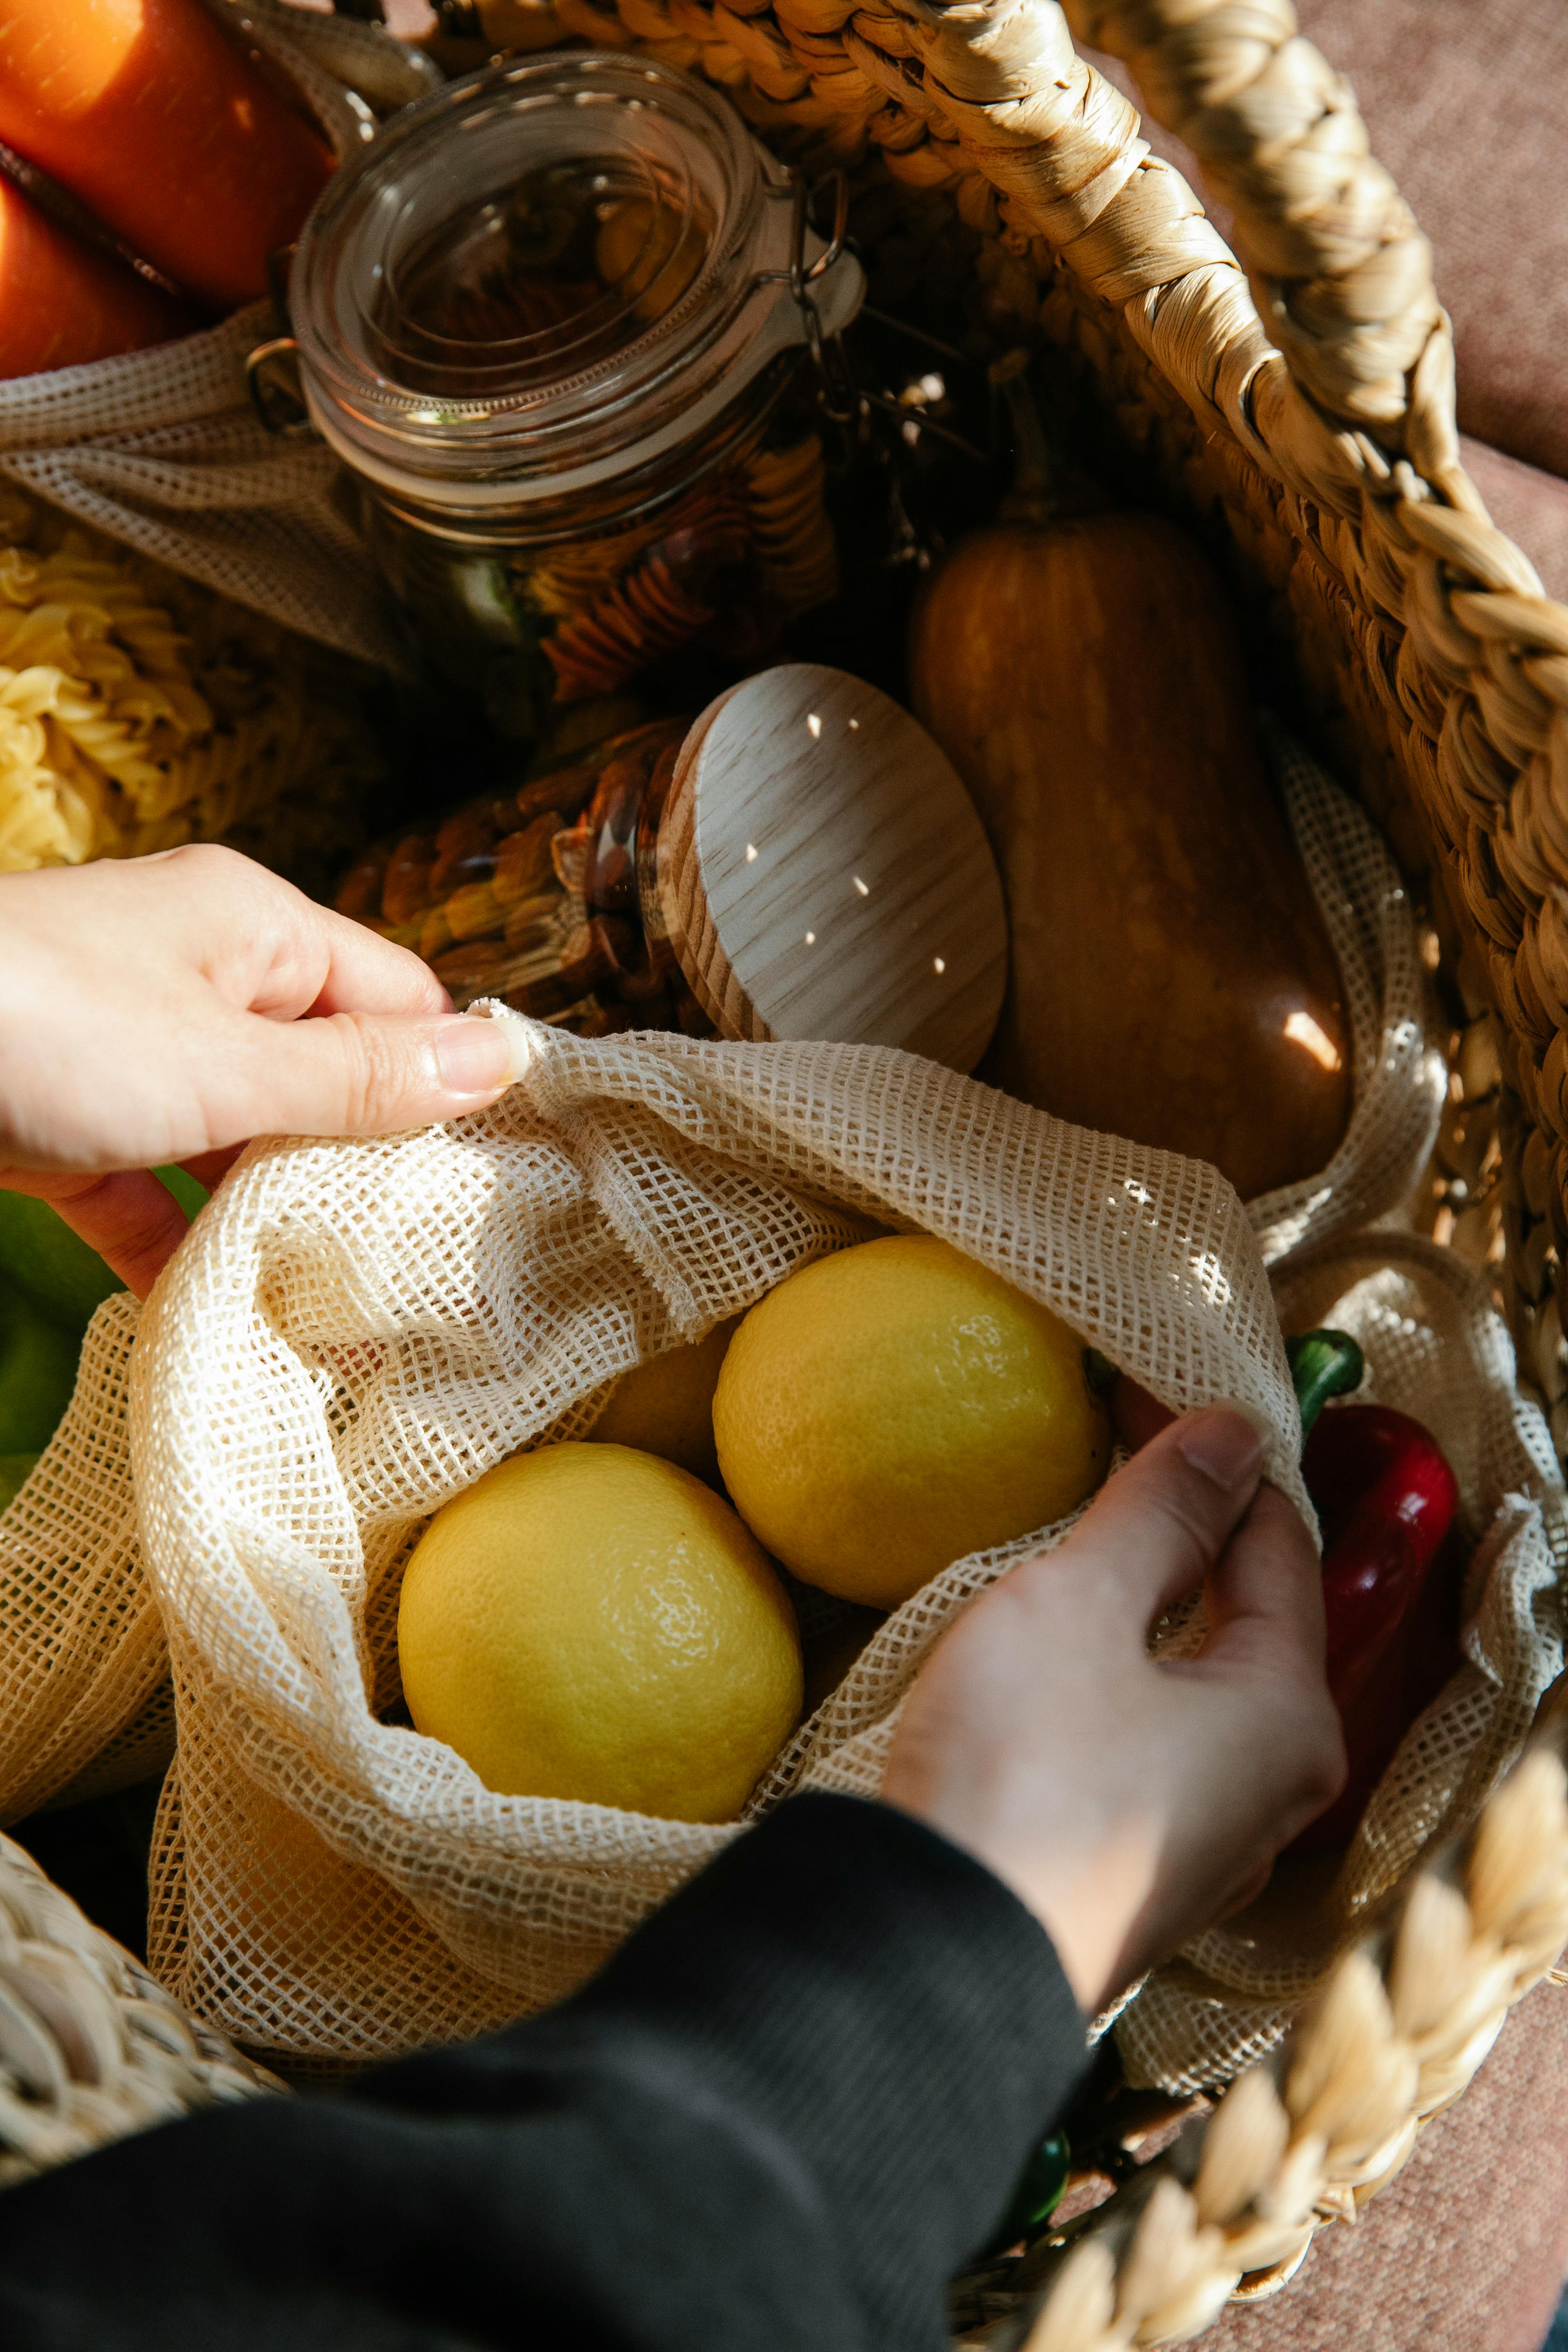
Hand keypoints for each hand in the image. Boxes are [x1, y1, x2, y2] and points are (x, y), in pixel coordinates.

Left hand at [0, 846, 523, 1297]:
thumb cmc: (38, 1027)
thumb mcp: (225, 1063)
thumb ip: (359, 1079)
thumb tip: (498, 1062)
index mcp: (255, 928)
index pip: (396, 997)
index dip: (447, 1080)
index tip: (495, 1179)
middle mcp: (197, 978)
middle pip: (320, 1076)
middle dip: (364, 1168)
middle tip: (427, 1271)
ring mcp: (126, 1052)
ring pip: (237, 1142)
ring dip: (275, 1222)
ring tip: (343, 1320)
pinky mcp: (63, 1124)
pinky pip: (149, 1190)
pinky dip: (180, 1250)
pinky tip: (219, 1321)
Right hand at [882, 1409, 1343, 2013]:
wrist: (930, 1957)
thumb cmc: (1020, 1769)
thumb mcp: (1082, 1606)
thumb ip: (1161, 1512)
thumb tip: (1233, 1431)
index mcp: (1288, 1715)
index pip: (1276, 1544)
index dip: (1212, 1456)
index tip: (1138, 1390)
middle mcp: (1271, 1788)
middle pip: (1246, 1618)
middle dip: (1186, 1531)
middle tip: (1109, 1448)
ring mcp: (1204, 1843)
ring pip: (1196, 1685)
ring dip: (1148, 1606)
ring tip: (1080, 1539)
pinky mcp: (1133, 1874)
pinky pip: (1151, 1743)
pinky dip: (1120, 1678)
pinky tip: (1063, 1653)